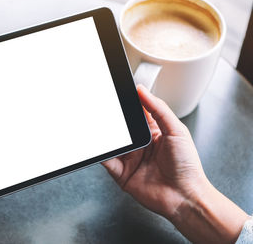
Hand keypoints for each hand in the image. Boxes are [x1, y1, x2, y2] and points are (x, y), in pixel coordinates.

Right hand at [103, 85, 247, 243]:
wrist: (184, 197)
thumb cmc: (187, 167)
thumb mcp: (177, 131)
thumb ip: (159, 109)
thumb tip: (143, 91)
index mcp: (154, 133)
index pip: (137, 113)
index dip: (128, 103)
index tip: (119, 92)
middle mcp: (140, 145)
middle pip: (121, 128)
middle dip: (113, 119)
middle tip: (106, 109)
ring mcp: (130, 159)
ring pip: (112, 143)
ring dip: (106, 136)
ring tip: (100, 126)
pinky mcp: (122, 174)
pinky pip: (107, 162)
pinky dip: (100, 155)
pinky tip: (100, 147)